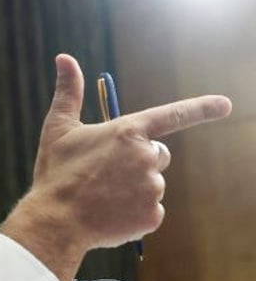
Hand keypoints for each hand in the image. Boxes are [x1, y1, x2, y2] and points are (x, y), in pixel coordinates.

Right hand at [1, 54, 231, 280]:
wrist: (54, 223)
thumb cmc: (55, 175)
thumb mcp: (58, 130)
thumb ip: (68, 92)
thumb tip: (64, 58)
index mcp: (128, 132)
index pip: (174, 115)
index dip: (202, 109)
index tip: (225, 106)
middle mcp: (146, 157)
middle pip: (158, 155)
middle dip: (139, 162)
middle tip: (107, 176)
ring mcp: (151, 187)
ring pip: (152, 184)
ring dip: (134, 190)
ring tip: (103, 198)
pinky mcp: (151, 215)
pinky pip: (151, 211)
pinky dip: (134, 214)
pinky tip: (110, 215)